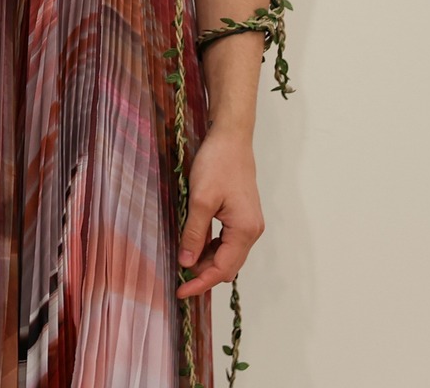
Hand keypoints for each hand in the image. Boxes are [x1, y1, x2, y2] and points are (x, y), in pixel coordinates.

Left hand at [176, 129, 263, 298]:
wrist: (231, 139)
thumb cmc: (217, 164)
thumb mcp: (201, 199)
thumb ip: (194, 232)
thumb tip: (187, 262)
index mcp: (245, 231)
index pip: (223, 269)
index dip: (200, 283)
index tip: (180, 291)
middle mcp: (251, 231)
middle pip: (227, 265)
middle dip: (203, 275)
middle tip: (177, 280)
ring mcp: (248, 224)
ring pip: (226, 253)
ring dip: (205, 261)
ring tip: (181, 264)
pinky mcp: (241, 216)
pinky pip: (226, 240)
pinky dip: (210, 247)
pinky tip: (193, 245)